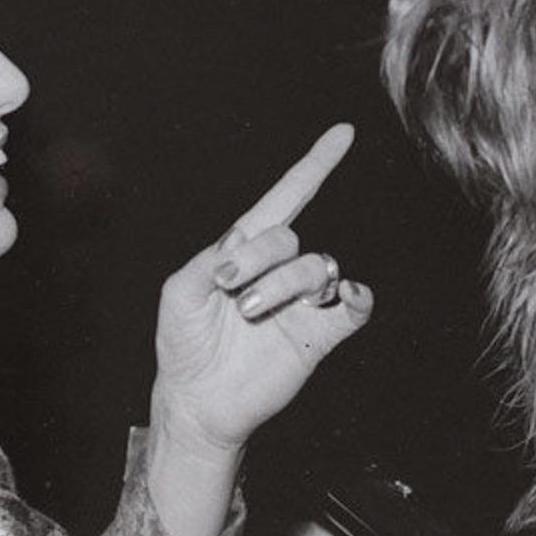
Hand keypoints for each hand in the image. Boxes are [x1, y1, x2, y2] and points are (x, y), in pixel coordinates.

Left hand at [152, 123, 373, 456]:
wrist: (197, 401)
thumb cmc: (183, 344)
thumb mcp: (179, 292)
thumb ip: (209, 258)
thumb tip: (245, 235)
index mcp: (245, 251)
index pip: (285, 199)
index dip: (313, 167)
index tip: (342, 134)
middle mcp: (279, 271)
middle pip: (289, 238)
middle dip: (259, 256)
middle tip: (230, 287)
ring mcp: (301, 303)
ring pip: (319, 267)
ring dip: (285, 284)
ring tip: (251, 311)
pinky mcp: (319, 336)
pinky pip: (354, 308)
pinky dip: (356, 297)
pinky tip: (343, 296)